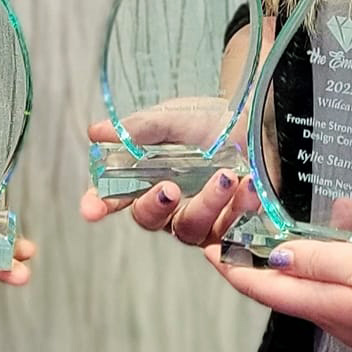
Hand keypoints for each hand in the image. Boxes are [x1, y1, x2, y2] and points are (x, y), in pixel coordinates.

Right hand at [80, 99, 258, 247]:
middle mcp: (170, 203)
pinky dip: (238, 209)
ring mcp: (200, 218)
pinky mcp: (231, 227)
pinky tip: (248, 186)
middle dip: (155, 205)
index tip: (91, 210)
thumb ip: (138, 129)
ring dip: (206, 204)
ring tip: (226, 176)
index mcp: (147, 176)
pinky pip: (229, 232)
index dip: (99, 204)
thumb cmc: (213, 121)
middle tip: (169, 187)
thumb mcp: (173, 118)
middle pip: (149, 218)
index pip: (114, 195)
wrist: (261, 121)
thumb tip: (96, 133)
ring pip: (190, 229)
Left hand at [203, 204, 351, 351]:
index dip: (233, 267)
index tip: (206, 247)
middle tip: (268, 215)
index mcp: (324, 307)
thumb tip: (272, 260)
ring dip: (339, 241)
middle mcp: (340, 321)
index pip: (263, 288)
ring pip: (339, 273)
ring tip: (348, 208)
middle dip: (284, 247)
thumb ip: (317, 260)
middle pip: (297, 281)